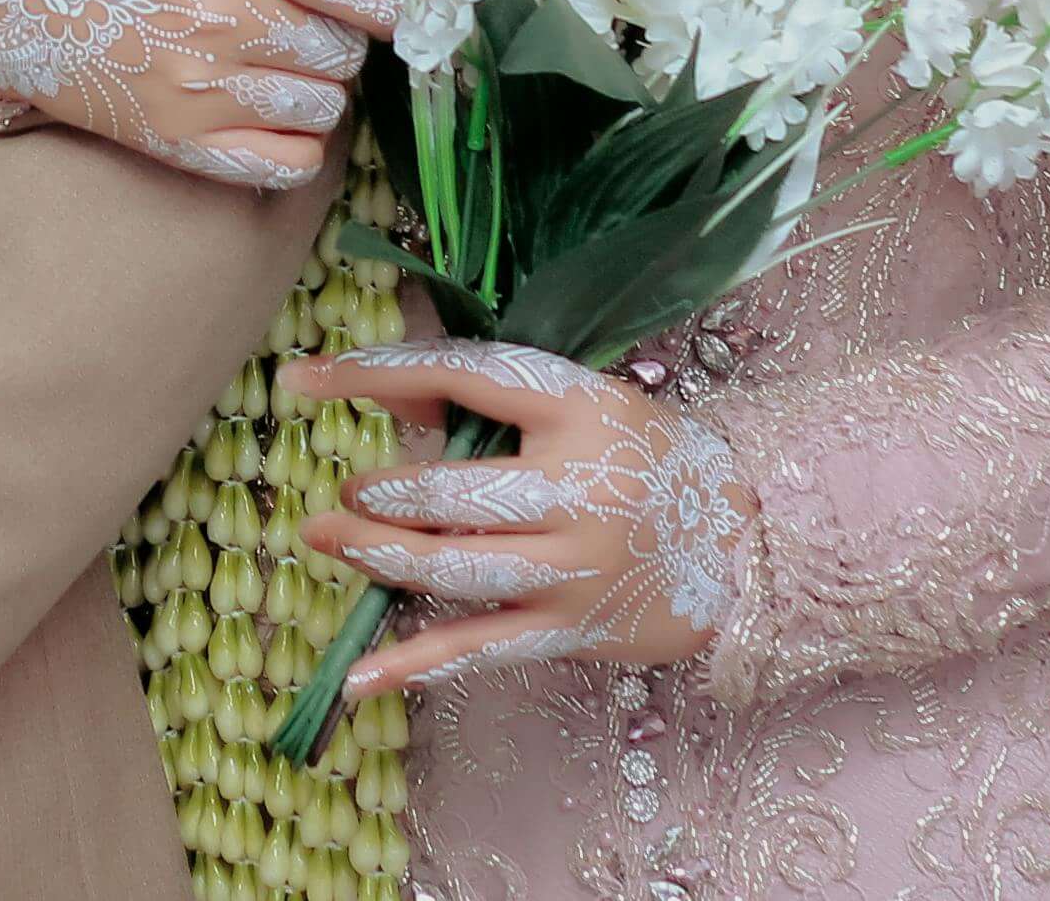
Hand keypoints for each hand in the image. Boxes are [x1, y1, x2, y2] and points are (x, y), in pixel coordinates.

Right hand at [0, 0, 397, 187]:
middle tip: (302, 4)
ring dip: (317, 80)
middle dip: (342, 28)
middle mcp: (222, 18)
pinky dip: (296, 140)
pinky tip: (267, 100)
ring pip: (323, 106)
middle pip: (347, 49)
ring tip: (276, 46)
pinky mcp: (175, 140)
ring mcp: (198, 87)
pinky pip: (285, 165)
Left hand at [286, 339, 754, 694]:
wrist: (746, 540)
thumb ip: (484, 399)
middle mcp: (575, 489)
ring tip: (328, 539)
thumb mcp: (579, 402)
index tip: (304, 375)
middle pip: (457, 492)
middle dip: (387, 495)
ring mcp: (571, 567)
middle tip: (342, 493)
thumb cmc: (644, 455)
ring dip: (382, 557)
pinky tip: (361, 676)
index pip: (463, 376)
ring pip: (458, 570)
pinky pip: (481, 648)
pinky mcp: (569, 627)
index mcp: (577, 408)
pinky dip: (416, 664)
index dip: (378, 373)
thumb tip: (384, 395)